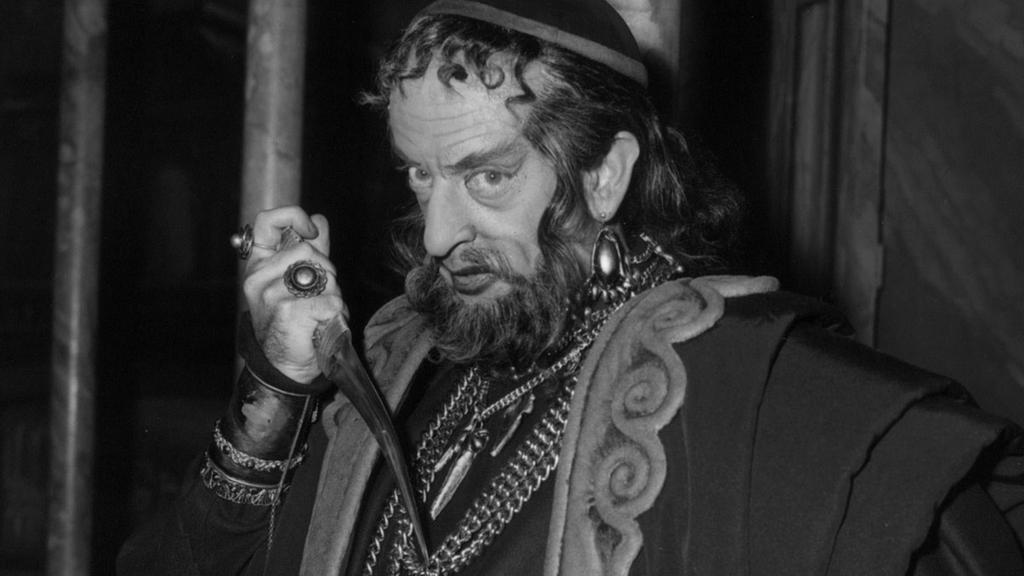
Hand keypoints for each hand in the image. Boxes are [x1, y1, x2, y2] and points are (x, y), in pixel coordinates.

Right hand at [242, 206, 347, 383]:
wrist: (286, 364)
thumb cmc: (294, 321)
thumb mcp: (299, 279)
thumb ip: (310, 248)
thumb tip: (318, 218)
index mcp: (258, 264)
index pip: (267, 221)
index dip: (294, 217)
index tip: (312, 231)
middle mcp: (259, 277)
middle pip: (309, 251)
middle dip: (326, 270)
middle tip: (320, 293)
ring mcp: (271, 294)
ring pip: (324, 276)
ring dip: (333, 294)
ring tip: (320, 311)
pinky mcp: (289, 312)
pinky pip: (330, 300)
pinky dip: (335, 312)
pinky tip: (322, 323)